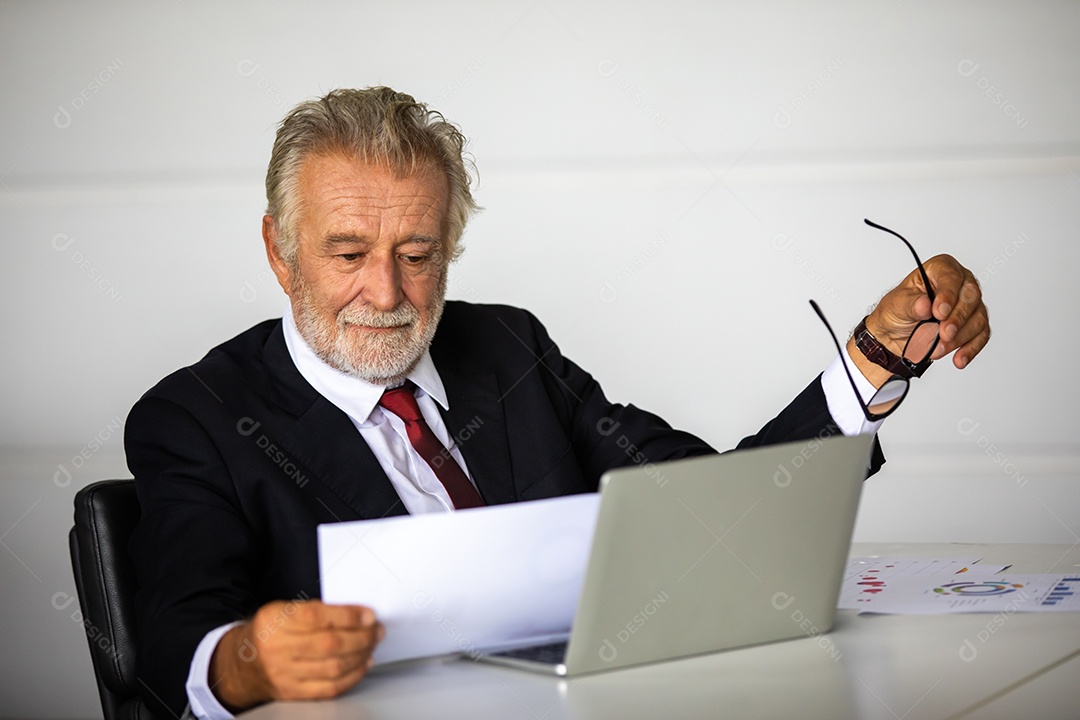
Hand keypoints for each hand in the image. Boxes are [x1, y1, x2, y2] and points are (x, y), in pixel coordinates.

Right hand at [209, 599, 383, 711]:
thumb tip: (354, 614)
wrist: (242, 663)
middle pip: (329, 644)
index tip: (369, 615)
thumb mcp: (282, 610)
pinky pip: (329, 688)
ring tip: (372, 645)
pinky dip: (352, 676)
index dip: (348, 616)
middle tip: (377, 630)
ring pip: (333, 667)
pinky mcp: (293, 692)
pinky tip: (362, 664)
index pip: (317, 617)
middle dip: (361, 636)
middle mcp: (278, 648)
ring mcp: (285, 674)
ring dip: (361, 655)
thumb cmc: (269, 632)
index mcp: (276, 621)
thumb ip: (314, 610)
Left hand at [851, 254, 989, 386]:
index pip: (951, 277)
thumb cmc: (897, 311)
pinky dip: (970, 349)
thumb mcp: (896, 305)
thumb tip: (925, 305)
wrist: (894, 333)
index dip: (948, 295)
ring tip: (937, 349)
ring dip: (959, 338)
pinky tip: (959, 359)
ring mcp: (969, 305)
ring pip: (977, 319)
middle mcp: (959, 283)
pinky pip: (980, 336)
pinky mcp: (973, 325)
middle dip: (957, 319)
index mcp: (940, 269)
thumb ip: (911, 304)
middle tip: (943, 333)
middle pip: (971, 297)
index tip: (939, 312)